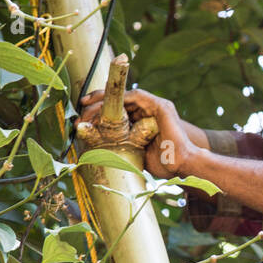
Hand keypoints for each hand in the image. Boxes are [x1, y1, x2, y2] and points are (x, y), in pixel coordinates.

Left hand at [79, 87, 193, 178]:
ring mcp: (155, 107)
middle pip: (119, 100)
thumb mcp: (135, 152)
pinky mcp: (161, 106)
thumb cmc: (163, 164)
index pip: (119, 109)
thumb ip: (122, 145)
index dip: (100, 110)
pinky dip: (120, 96)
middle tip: (81, 111)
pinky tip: (106, 102)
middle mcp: (149, 111)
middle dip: (98, 103)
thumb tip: (100, 148)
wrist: (181, 166)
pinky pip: (136, 96)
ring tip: (88, 106)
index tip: (83, 116)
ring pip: (124, 96)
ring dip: (105, 99)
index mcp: (143, 121)